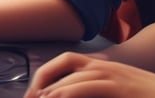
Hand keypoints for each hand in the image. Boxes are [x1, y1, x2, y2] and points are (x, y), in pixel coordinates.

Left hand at [25, 52, 154, 97]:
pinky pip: (90, 86)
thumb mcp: (124, 94)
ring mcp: (117, 75)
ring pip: (74, 71)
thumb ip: (103, 93)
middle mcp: (109, 66)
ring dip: (50, 86)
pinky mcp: (124, 87)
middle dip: (42, 77)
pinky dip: (69, 91)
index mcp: (108, 68)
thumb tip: (75, 94)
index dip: (47, 74)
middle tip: (29, 97)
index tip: (34, 93)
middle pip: (65, 61)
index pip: (69, 62)